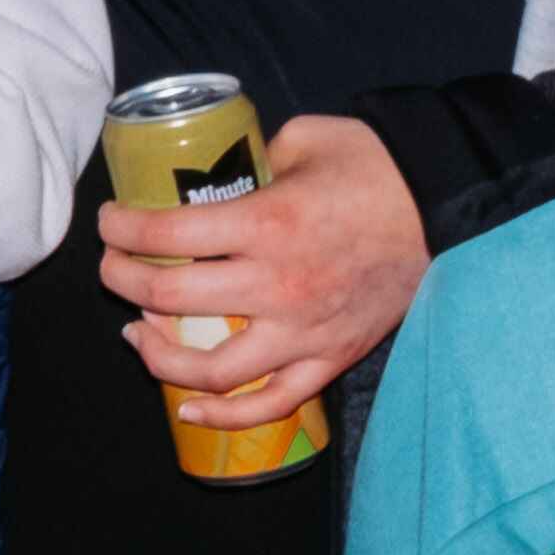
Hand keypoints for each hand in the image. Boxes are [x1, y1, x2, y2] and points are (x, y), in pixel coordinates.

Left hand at [104, 109, 428, 425]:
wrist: (446, 207)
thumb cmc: (375, 166)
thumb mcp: (304, 139)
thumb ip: (252, 157)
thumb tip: (215, 172)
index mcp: (266, 224)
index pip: (165, 235)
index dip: (120, 229)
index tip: (108, 223)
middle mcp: (277, 285)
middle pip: (170, 299)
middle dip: (122, 281)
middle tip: (112, 267)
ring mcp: (304, 331)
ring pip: (210, 369)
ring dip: (158, 355)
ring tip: (138, 333)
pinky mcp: (330, 358)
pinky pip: (270, 404)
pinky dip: (224, 415)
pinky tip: (188, 408)